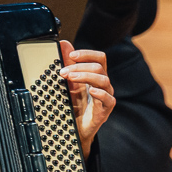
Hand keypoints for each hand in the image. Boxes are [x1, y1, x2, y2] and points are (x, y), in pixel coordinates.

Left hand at [60, 40, 114, 157]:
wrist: (76, 128)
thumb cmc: (76, 104)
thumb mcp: (69, 81)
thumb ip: (68, 63)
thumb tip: (64, 43)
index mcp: (96, 75)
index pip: (99, 58)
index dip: (87, 54)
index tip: (71, 55)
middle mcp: (103, 84)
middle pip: (99, 68)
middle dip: (80, 66)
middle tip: (63, 71)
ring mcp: (106, 96)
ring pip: (103, 80)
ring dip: (85, 76)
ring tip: (70, 77)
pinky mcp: (105, 110)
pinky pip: (108, 99)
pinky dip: (100, 93)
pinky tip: (90, 90)